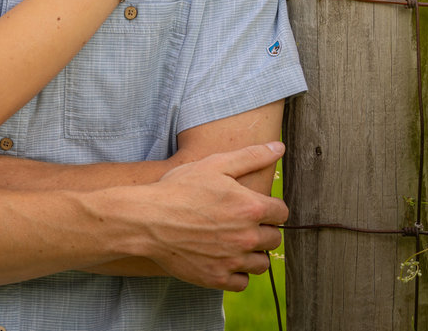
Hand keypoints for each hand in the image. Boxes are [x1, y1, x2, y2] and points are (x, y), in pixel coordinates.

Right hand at [138, 142, 287, 290]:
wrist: (146, 220)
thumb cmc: (179, 188)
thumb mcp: (214, 164)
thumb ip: (251, 156)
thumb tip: (279, 146)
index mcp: (251, 207)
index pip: (281, 212)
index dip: (268, 207)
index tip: (253, 206)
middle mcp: (248, 236)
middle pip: (274, 239)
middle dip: (261, 230)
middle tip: (238, 222)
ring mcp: (233, 260)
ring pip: (261, 263)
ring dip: (252, 253)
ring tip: (232, 241)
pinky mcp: (218, 278)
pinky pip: (242, 281)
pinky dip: (236, 272)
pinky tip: (222, 258)